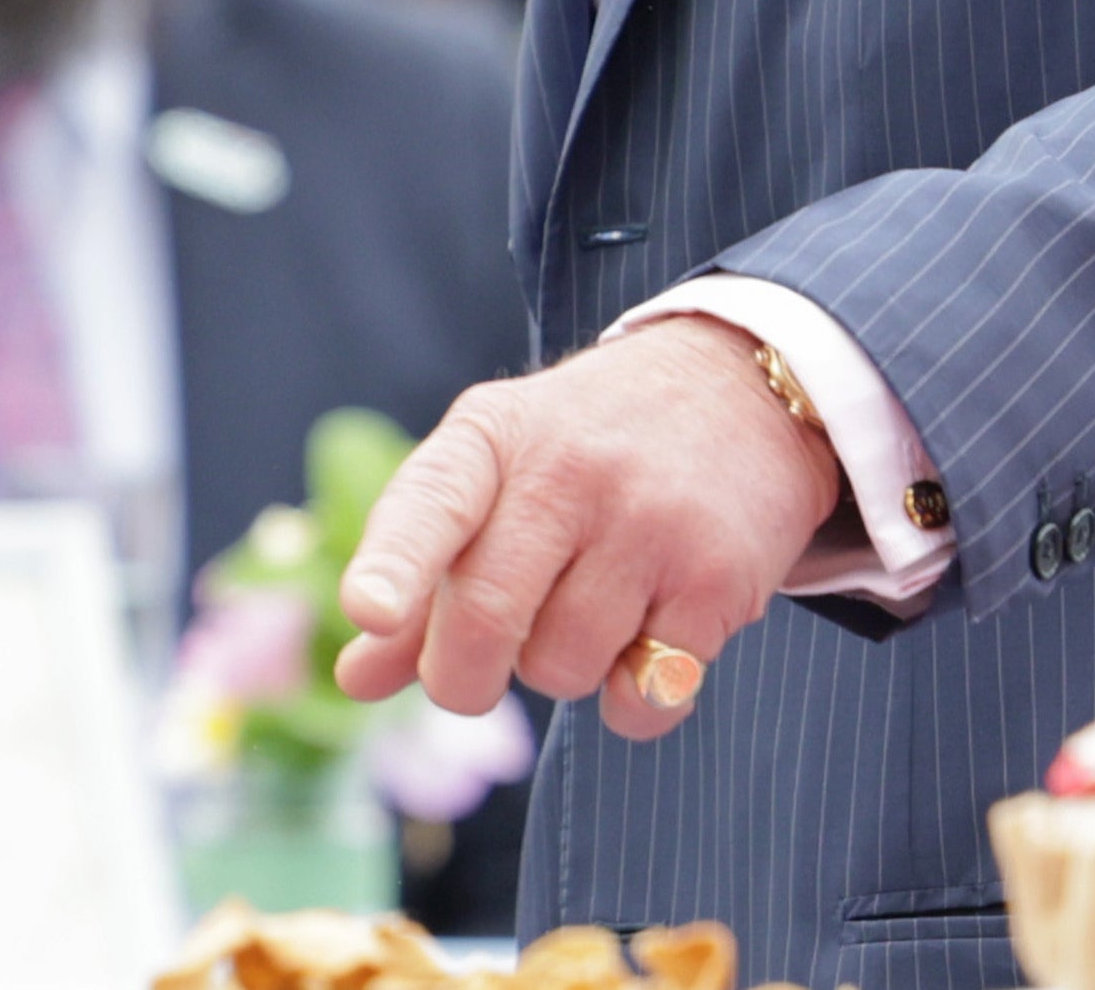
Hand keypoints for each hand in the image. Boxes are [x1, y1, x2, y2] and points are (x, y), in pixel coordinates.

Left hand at [332, 316, 844, 738]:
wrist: (738, 393)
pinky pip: (644, 699)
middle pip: (486, 618)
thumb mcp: (494, 475)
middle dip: (461, 679)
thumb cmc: (583, 453)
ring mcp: (648, 522)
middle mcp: (568, 470)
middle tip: (471, 675)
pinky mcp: (714, 578)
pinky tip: (647, 639)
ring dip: (561, 671)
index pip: (432, 502)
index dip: (394, 564)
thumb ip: (421, 573)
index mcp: (490, 437)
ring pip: (562, 669)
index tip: (370, 610)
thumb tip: (356, 681)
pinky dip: (633, 701)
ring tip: (586, 607)